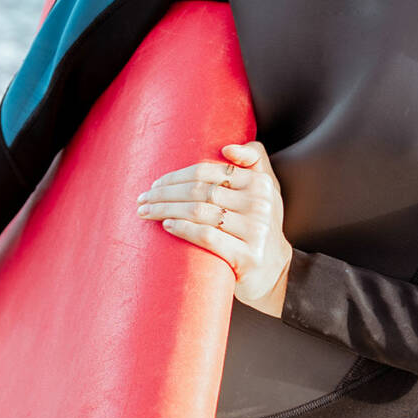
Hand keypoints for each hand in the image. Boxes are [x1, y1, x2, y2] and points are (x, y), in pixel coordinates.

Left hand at [135, 140, 292, 314]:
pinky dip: (183, 229)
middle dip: (165, 194)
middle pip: (201, 191)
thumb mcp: (264, 189)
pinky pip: (207, 237)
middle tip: (142, 199)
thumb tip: (226, 148)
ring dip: (166, 211)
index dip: (177, 176)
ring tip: (145, 213)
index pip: (209, 172)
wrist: (275, 270)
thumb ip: (253, 159)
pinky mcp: (247, 256)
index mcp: (261, 183)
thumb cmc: (257, 224)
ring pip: (199, 212)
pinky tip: (166, 226)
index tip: (155, 184)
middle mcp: (260, 204)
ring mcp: (255, 231)